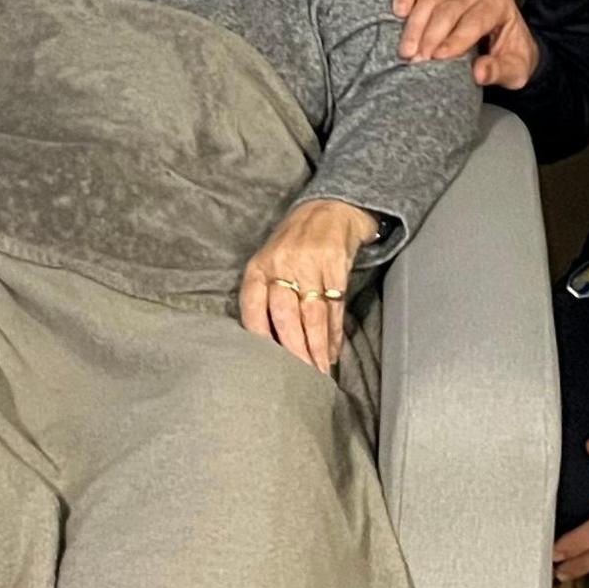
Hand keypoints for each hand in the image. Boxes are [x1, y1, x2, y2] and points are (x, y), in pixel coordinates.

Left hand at [237, 197, 377, 372]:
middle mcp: (281, 265)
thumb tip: (268, 346)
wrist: (330, 209)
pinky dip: (334, 334)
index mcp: (258, 267)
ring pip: (312, 316)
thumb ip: (266, 298)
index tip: (268, 366)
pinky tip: (333, 352)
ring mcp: (310, 264)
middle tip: (301, 378)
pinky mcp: (336, 265)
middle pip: (285, 316)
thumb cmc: (294, 245)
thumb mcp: (271, 264)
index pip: (252, 309)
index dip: (261, 339)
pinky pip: (334, 307)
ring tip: (320, 372)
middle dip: (294, 352)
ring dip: (317, 348)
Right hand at [394, 0, 537, 89]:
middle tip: (419, 62)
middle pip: (448, 9)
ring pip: (430, 1)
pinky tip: (399, 12)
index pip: (475, 20)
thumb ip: (500, 71)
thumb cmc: (512, 56)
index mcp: (499, 4)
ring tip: (408, 52)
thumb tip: (479, 73)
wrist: (508, 46)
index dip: (456, 39)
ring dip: (415, 27)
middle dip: (431, 37)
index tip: (439, 58)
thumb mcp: (516, 70)